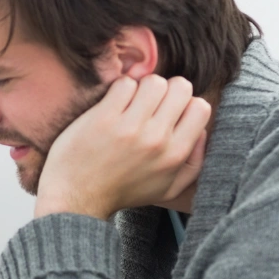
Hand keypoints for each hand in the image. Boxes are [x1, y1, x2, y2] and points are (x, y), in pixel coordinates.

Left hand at [33, 75, 210, 219]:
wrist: (77, 197)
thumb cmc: (122, 191)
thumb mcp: (168, 189)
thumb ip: (194, 163)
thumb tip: (202, 131)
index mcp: (175, 155)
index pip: (201, 108)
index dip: (186, 104)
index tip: (169, 112)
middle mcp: (157, 139)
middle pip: (180, 87)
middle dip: (167, 90)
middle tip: (150, 103)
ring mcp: (130, 127)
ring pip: (154, 81)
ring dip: (143, 87)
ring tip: (131, 102)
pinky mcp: (104, 117)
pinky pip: (124, 83)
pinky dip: (120, 88)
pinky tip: (114, 103)